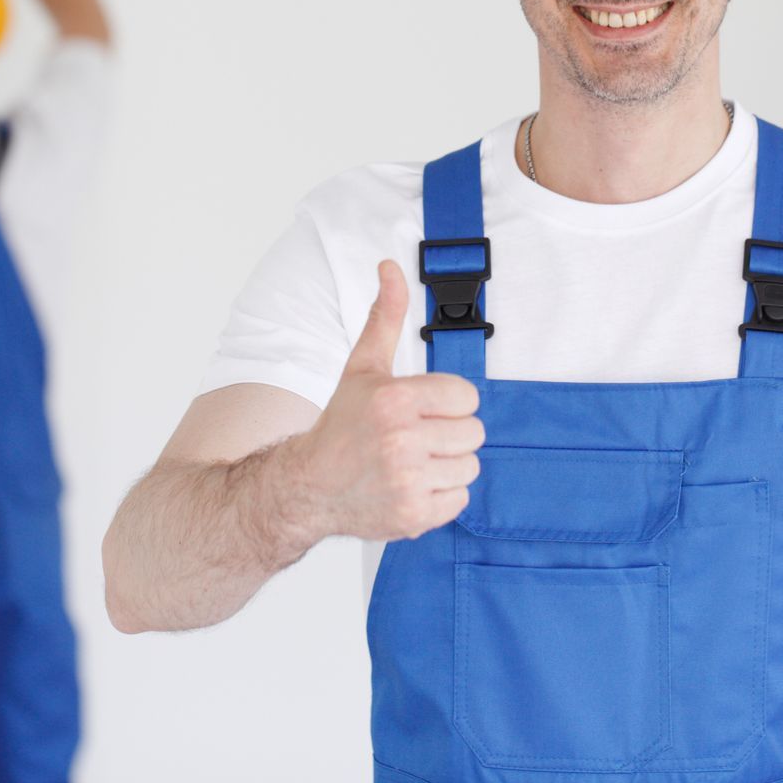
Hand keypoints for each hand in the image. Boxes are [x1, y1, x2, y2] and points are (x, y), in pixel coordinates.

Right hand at [292, 262, 482, 541]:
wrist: (308, 487)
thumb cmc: (342, 425)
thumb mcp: (363, 366)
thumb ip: (384, 316)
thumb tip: (390, 266)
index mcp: (395, 399)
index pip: (467, 397)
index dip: (449, 403)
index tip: (425, 409)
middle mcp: (401, 441)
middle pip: (474, 432)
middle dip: (450, 434)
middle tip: (418, 437)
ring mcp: (408, 482)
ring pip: (470, 466)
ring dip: (448, 465)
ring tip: (415, 461)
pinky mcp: (414, 516)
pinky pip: (460, 499)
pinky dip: (442, 495)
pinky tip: (414, 485)